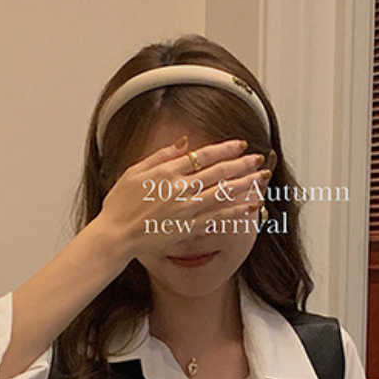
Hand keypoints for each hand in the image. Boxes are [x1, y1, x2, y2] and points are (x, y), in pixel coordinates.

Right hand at [96, 136, 270, 265]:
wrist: (115, 235)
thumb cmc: (119, 204)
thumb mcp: (135, 171)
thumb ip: (161, 156)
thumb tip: (184, 143)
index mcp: (167, 172)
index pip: (204, 156)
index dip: (225, 149)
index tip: (240, 144)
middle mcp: (181, 189)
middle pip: (219, 172)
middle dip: (242, 164)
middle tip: (260, 158)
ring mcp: (187, 209)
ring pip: (223, 193)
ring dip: (246, 184)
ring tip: (263, 177)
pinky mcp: (189, 227)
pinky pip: (218, 217)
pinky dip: (236, 211)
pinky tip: (251, 206)